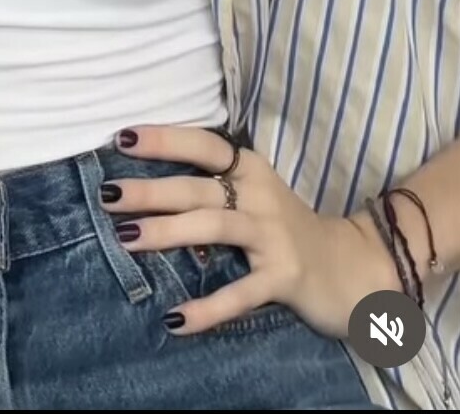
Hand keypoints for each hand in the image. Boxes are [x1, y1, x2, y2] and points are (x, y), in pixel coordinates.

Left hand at [105, 125, 400, 336]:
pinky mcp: (284, 277)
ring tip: (126, 239)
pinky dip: (207, 307)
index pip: (203, 144)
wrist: (352, 268)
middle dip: (150, 191)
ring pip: (213, 227)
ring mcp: (274, 235)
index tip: (121, 139)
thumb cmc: (285, 228)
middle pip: (197, 188)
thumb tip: (145, 183)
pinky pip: (240, 293)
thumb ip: (210, 185)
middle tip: (107, 195)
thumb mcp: (252, 195)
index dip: (163, 139)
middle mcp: (260, 195)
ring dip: (167, 232)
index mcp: (250, 168)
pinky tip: (176, 319)